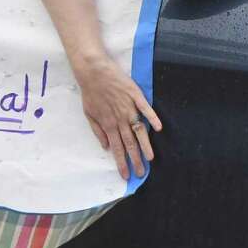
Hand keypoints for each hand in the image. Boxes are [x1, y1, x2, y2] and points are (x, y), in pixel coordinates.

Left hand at [75, 54, 161, 180]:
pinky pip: (145, 108)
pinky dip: (152, 117)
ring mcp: (128, 107)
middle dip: (135, 160)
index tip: (127, 176)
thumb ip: (98, 131)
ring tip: (151, 158)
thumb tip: (106, 147)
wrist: (93, 71)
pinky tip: (159, 127)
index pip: (117, 149)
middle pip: (129, 143)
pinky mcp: (135, 95)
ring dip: (145, 145)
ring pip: (139, 130)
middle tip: (141, 173)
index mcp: (108, 124)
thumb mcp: (89, 114)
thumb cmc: (90, 92)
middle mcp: (120, 119)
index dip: (122, 163)